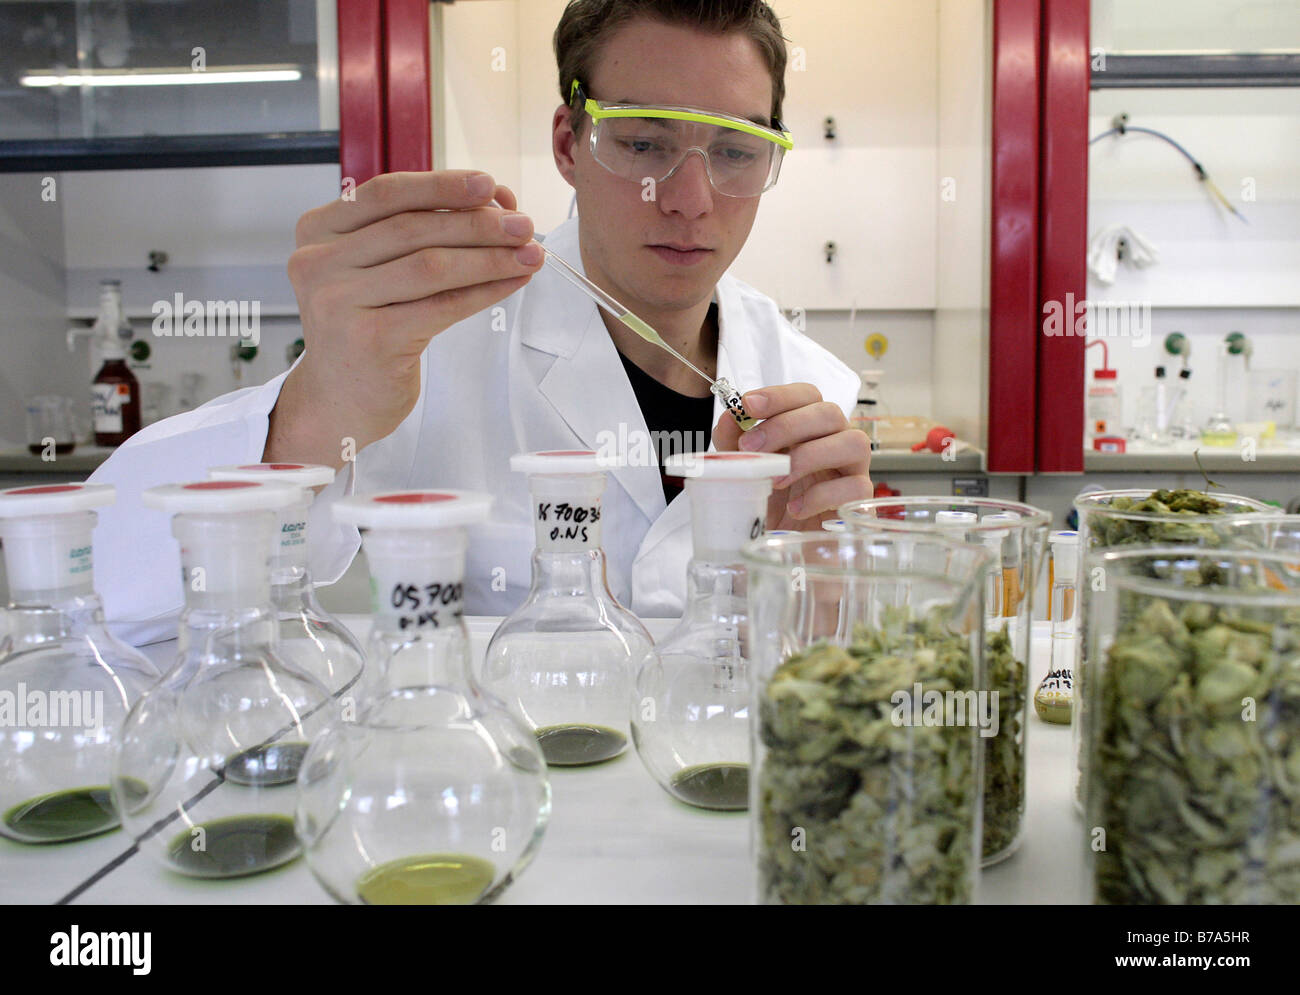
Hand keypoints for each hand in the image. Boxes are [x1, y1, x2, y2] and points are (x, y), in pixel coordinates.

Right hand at [268, 170, 543, 463]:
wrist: (339, 399)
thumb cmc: (367, 326)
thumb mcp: (377, 270)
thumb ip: (418, 233)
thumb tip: (492, 201)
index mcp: (318, 231)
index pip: (386, 194)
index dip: (442, 185)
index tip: (489, 184)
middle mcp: (319, 262)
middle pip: (414, 229)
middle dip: (477, 223)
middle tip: (524, 225)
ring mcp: (339, 302)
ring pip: (431, 266)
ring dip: (489, 257)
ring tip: (529, 254)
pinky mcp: (370, 339)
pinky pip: (442, 306)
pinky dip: (484, 292)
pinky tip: (512, 283)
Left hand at [712, 383, 871, 529]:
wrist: (782, 550)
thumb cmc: (769, 504)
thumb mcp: (743, 470)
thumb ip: (734, 442)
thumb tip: (730, 417)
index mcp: (809, 428)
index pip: (806, 396)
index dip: (779, 395)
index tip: (748, 405)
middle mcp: (835, 441)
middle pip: (829, 412)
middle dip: (786, 425)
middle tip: (751, 446)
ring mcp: (852, 469)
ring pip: (853, 442)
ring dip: (808, 456)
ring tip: (775, 480)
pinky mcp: (859, 500)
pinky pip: (855, 487)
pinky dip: (821, 495)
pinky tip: (795, 509)